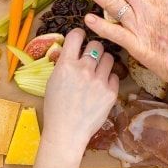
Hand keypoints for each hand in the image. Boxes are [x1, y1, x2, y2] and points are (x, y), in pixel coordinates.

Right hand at [42, 28, 119, 149]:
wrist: (67, 131)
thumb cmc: (56, 108)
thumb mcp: (52, 81)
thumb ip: (63, 64)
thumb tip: (71, 51)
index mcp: (66, 65)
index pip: (76, 35)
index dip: (79, 35)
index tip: (80, 39)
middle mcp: (83, 69)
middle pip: (96, 44)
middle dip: (94, 49)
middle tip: (91, 58)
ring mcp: (99, 81)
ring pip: (109, 58)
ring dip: (104, 62)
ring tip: (98, 71)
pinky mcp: (110, 92)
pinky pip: (114, 76)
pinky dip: (109, 79)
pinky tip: (101, 87)